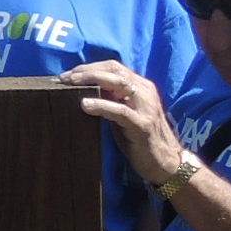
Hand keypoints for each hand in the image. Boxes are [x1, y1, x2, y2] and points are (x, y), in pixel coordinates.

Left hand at [71, 58, 182, 185]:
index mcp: (141, 87)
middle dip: (87, 71)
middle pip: (114, 71)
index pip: (113, 67)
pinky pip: (121, 110)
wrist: (166, 162)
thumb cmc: (139, 139)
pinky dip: (101, 104)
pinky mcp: (142, 125)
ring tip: (71, 83)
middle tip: (64, 77)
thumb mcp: (123, 114)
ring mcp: (146, 108)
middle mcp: (145, 92)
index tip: (68, 73)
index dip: (89, 67)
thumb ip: (110, 100)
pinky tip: (85, 104)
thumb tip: (81, 92)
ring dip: (92, 80)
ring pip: (119, 84)